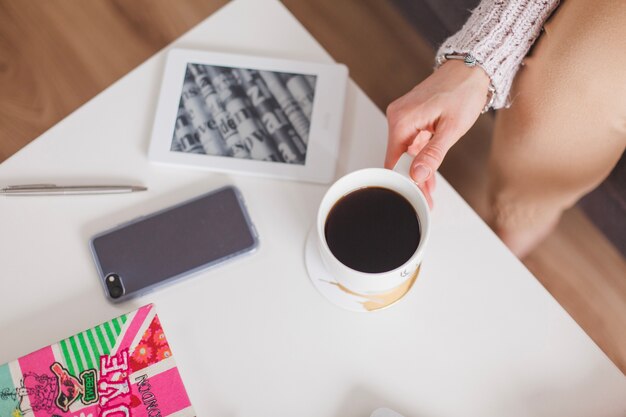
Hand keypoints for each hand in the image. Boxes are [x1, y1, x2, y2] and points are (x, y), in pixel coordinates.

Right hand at [385, 60, 490, 207]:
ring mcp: (404, 117)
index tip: (416, 195)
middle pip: (398, 158)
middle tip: (426, 197)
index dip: (404, 182)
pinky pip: (412, 143)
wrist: (472, 69)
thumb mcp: (451, 129)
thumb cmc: (464, 90)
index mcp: (402, 119)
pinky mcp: (412, 118)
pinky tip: (429, 170)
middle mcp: (398, 117)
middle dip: (413, 179)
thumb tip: (417, 174)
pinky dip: (421, 157)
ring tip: (430, 189)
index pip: (393, 161)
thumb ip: (432, 154)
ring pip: (406, 152)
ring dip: (418, 170)